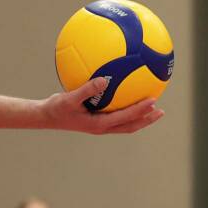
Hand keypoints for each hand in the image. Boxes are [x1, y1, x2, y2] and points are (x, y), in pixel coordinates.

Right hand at [42, 77, 164, 134]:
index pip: (125, 118)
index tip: (153, 101)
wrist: (46, 116)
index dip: (140, 110)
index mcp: (98, 124)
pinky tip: (127, 96)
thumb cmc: (56, 108)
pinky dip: (126, 110)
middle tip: (160, 110)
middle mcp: (102, 127)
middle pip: (130, 126)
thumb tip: (103, 80)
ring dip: (139, 118)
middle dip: (146, 119)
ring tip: (152, 108)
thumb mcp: (69, 99)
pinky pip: (116, 115)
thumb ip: (87, 89)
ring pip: (125, 124)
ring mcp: (99, 125)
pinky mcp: (96, 120)